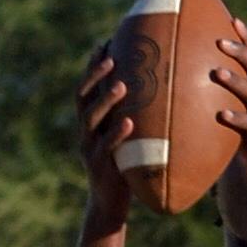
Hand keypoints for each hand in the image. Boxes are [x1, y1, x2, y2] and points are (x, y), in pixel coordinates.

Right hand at [75, 45, 142, 228]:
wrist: (110, 204)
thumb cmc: (125, 166)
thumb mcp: (127, 138)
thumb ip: (136, 116)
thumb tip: (163, 90)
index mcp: (90, 123)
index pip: (86, 88)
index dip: (92, 66)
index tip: (105, 43)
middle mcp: (85, 132)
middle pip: (83, 98)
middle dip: (94, 76)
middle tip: (111, 58)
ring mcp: (89, 149)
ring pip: (91, 120)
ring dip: (106, 100)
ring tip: (121, 84)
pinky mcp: (100, 167)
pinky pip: (107, 147)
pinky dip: (117, 133)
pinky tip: (130, 121)